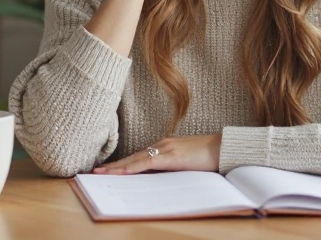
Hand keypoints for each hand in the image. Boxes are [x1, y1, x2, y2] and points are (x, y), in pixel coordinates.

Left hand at [92, 134, 220, 174]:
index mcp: (166, 146)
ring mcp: (166, 148)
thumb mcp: (186, 162)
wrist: (225, 148)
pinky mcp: (171, 156)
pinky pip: (146, 163)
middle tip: (95, 171)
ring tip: (101, 173)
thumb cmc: (209, 156)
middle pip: (133, 156)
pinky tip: (121, 172)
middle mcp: (162, 144)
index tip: (108, 169)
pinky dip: (132, 168)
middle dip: (114, 165)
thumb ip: (171, 166)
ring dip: (118, 167)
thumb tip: (158, 178)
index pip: (139, 156)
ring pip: (135, 159)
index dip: (123, 163)